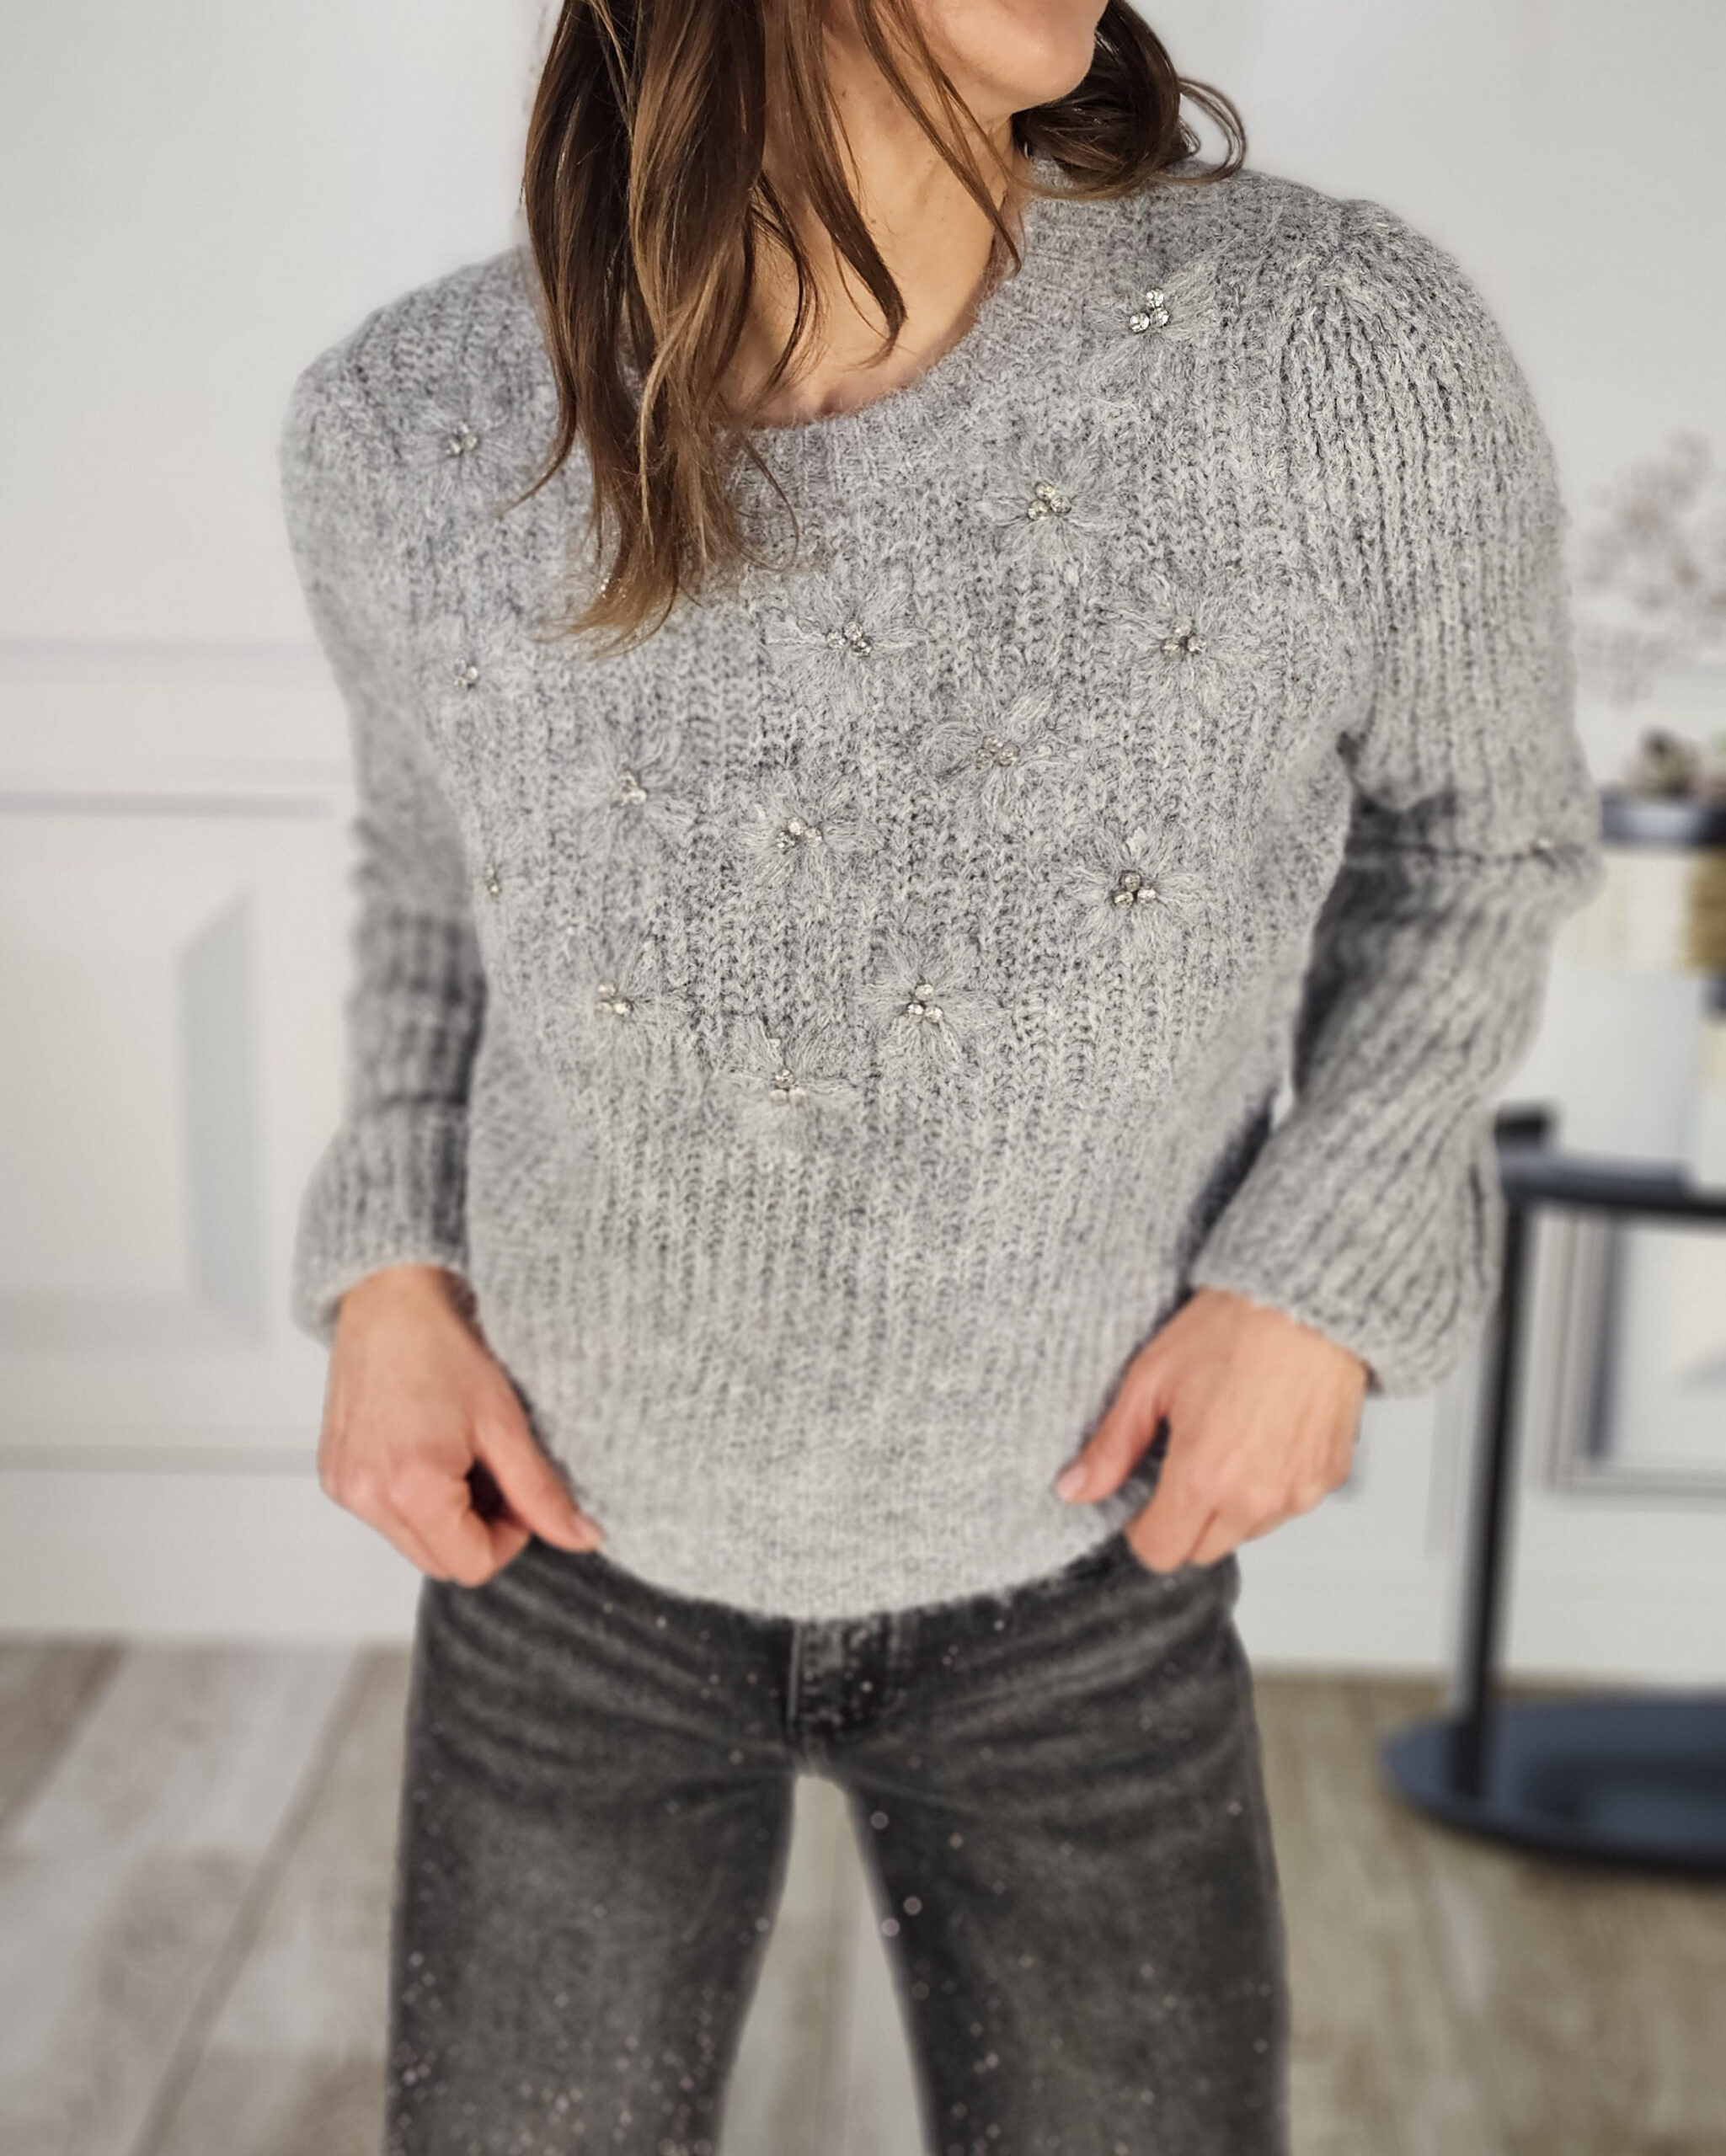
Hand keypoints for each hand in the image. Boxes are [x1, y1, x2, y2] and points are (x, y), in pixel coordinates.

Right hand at [318, 1263, 603, 1584]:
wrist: (390, 1299)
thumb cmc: (442, 1346)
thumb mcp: (504, 1422)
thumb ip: (541, 1491)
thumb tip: (582, 1537)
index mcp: (411, 1488)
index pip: (471, 1565)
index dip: (510, 1537)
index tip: (519, 1493)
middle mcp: (367, 1497)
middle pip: (440, 1561)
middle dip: (478, 1530)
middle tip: (494, 1472)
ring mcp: (344, 1487)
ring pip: (412, 1541)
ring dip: (446, 1516)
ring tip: (460, 1454)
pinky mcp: (335, 1475)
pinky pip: (384, 1515)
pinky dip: (414, 1498)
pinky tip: (429, 1449)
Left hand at [1054, 1286, 1367, 1569]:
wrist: (1307, 1300)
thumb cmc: (1234, 1327)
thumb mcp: (1151, 1379)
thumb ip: (1112, 1446)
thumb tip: (1074, 1489)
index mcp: (1203, 1478)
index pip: (1160, 1551)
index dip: (1142, 1526)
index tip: (1143, 1494)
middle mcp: (1255, 1498)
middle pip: (1202, 1549)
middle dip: (1183, 1519)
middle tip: (1182, 1462)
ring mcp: (1298, 1492)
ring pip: (1246, 1531)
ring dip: (1228, 1506)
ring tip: (1226, 1441)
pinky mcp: (1329, 1478)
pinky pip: (1287, 1506)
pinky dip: (1269, 1486)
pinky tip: (1261, 1437)